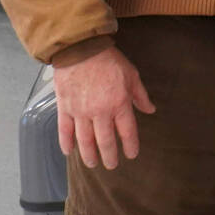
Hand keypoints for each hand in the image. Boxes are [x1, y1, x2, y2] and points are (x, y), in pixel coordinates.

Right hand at [52, 45, 156, 168]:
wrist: (81, 49)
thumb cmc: (109, 61)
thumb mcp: (132, 75)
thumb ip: (140, 95)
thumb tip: (150, 110)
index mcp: (119, 104)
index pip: (127, 131)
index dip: (130, 145)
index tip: (131, 155)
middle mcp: (100, 112)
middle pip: (105, 141)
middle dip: (109, 155)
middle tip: (111, 165)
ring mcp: (80, 112)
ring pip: (84, 140)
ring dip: (89, 155)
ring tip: (92, 164)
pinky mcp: (64, 108)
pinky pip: (64, 130)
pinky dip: (66, 143)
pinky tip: (69, 152)